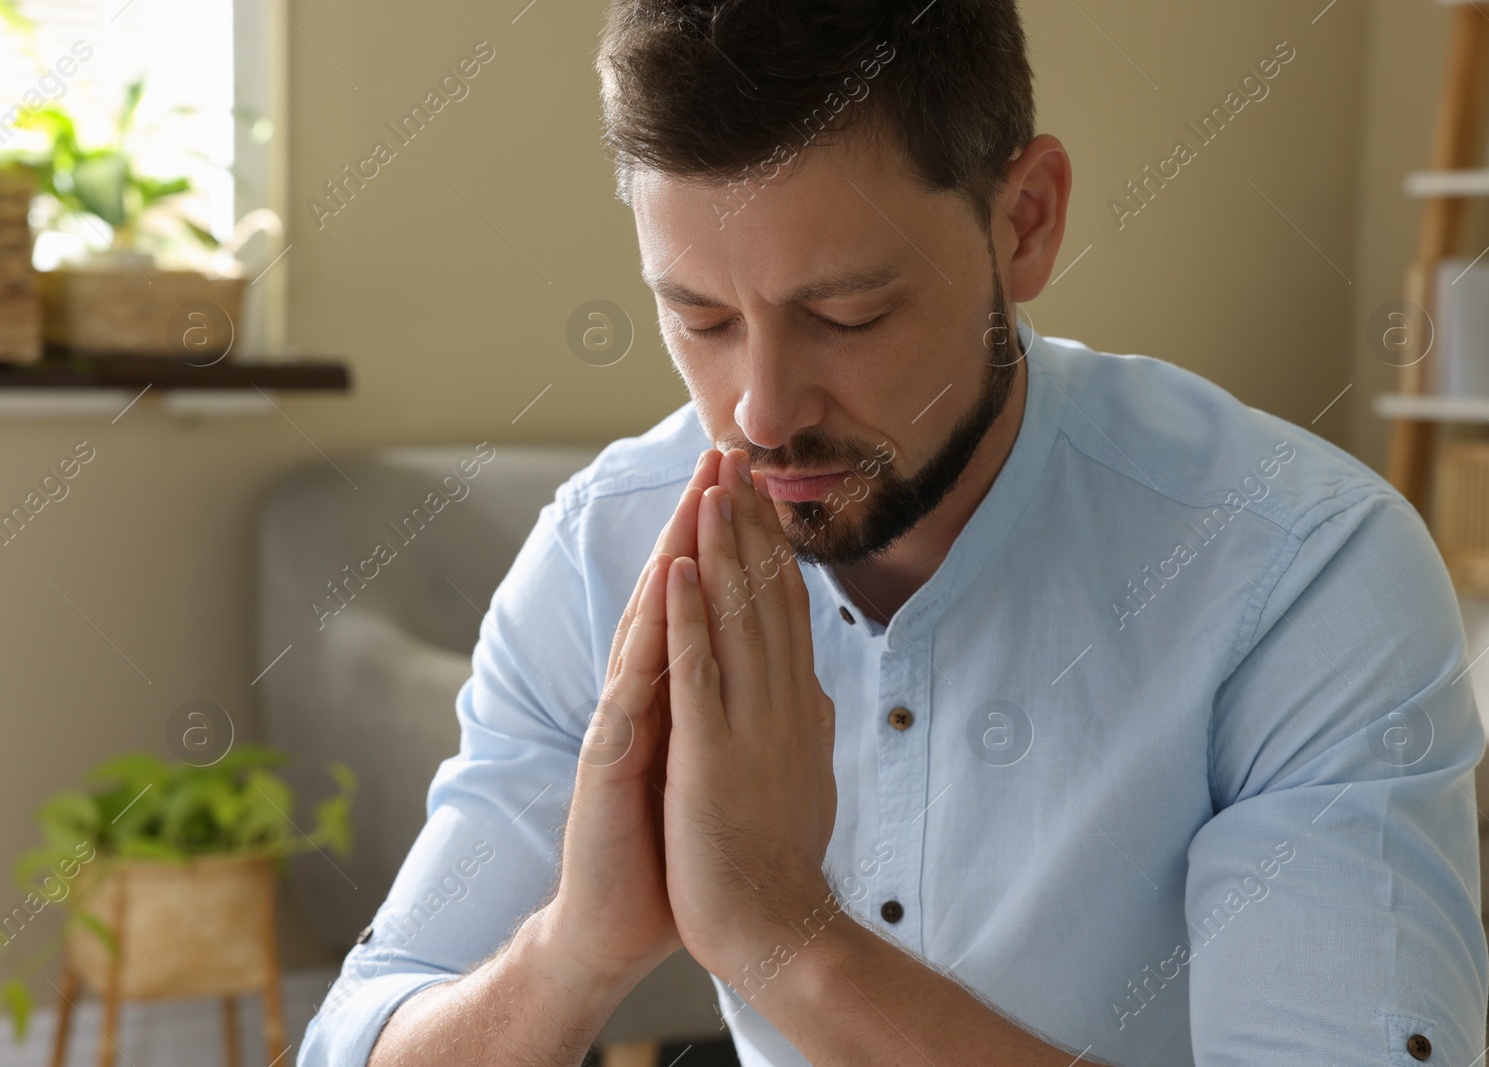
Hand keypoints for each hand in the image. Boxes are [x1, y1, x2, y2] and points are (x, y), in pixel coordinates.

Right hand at [541, 448, 719, 987]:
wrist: (619, 923)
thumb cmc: (669, 849)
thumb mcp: (711, 769)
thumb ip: (728, 717)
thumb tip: (770, 683)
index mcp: (677, 698)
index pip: (708, 607)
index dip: (733, 547)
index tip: (760, 489)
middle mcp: (647, 695)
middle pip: (679, 594)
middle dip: (702, 523)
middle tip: (726, 456)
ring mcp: (626, 718)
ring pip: (654, 619)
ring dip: (677, 551)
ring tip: (699, 491)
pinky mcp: (612, 750)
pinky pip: (639, 677)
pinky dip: (657, 625)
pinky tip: (672, 580)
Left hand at [659, 449, 839, 979]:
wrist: (777, 929)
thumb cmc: (783, 860)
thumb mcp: (805, 776)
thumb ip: (807, 728)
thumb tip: (819, 694)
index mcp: (797, 705)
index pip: (786, 610)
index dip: (772, 546)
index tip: (759, 495)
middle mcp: (782, 701)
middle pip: (766, 596)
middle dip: (749, 524)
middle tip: (737, 460)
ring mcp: (750, 724)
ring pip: (737, 619)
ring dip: (722, 549)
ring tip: (711, 488)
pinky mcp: (714, 754)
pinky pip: (700, 671)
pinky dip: (689, 616)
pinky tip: (679, 567)